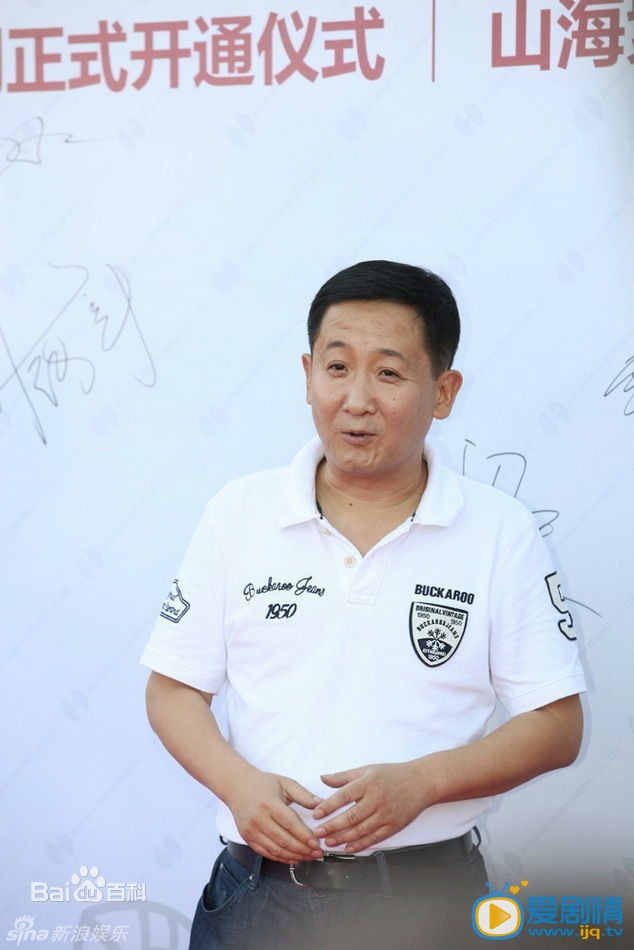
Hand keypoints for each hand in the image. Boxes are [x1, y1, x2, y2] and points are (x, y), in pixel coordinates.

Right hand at [226, 768, 323, 862]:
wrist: (236, 786)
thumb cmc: (263, 783)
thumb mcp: (285, 783)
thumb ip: (304, 795)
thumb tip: (322, 805)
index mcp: (269, 804)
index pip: (290, 824)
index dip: (305, 836)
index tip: (318, 843)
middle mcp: (258, 819)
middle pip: (284, 840)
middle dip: (303, 850)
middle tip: (317, 853)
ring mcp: (251, 831)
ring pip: (275, 850)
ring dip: (294, 856)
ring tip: (309, 857)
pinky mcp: (247, 838)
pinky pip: (266, 853)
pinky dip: (281, 858)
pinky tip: (293, 858)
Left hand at [312, 762, 430, 852]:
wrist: (421, 782)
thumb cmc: (392, 774)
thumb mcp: (367, 769)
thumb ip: (344, 776)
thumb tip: (323, 778)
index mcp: (368, 783)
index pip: (344, 795)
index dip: (329, 805)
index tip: (316, 813)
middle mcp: (377, 799)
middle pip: (351, 816)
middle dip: (332, 826)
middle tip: (317, 833)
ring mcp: (386, 814)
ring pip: (361, 830)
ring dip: (343, 838)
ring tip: (328, 842)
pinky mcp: (394, 826)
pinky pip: (374, 838)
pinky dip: (360, 845)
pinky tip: (347, 848)